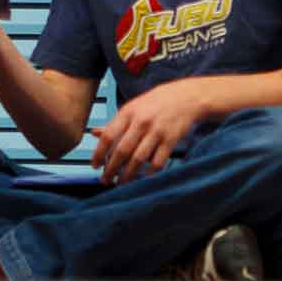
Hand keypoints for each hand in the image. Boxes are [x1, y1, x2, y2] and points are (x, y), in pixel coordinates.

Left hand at [91, 79, 207, 184]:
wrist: (187, 97)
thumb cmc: (157, 102)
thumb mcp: (133, 107)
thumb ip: (115, 122)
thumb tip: (94, 134)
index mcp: (128, 112)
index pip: (108, 136)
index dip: (99, 153)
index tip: (94, 166)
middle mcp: (141, 122)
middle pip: (122, 151)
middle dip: (111, 169)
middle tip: (105, 180)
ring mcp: (157, 131)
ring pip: (138, 159)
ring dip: (128, 175)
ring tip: (121, 183)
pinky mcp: (171, 140)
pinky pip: (157, 162)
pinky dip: (149, 174)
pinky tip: (142, 180)